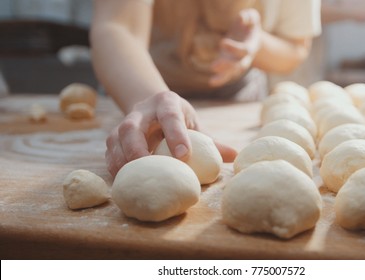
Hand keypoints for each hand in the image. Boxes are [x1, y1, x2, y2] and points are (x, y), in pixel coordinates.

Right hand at [105, 91, 236, 176]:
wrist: (150, 107)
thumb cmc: (177, 119)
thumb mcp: (194, 124)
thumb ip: (211, 141)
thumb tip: (234, 156)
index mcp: (167, 103)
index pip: (170, 116)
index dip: (176, 135)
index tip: (184, 156)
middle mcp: (142, 111)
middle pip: (132, 125)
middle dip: (138, 147)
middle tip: (149, 167)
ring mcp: (124, 122)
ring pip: (116, 138)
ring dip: (123, 159)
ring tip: (133, 179)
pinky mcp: (113, 137)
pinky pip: (109, 151)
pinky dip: (114, 166)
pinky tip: (123, 181)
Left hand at [209, 8, 260, 86]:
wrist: (249, 36)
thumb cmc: (249, 24)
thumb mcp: (252, 17)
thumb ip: (249, 16)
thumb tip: (242, 18)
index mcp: (252, 46)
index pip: (244, 51)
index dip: (234, 48)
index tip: (222, 42)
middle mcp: (246, 58)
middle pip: (239, 66)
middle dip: (227, 67)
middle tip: (214, 66)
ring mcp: (237, 63)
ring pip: (232, 73)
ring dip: (223, 77)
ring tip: (212, 81)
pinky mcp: (229, 65)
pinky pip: (226, 75)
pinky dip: (220, 80)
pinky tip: (212, 82)